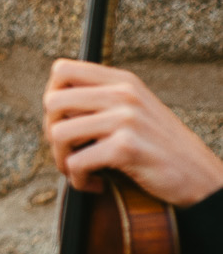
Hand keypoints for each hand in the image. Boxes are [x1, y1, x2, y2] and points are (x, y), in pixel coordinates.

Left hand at [44, 59, 222, 206]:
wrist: (203, 178)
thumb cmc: (162, 148)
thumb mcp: (135, 110)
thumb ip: (101, 100)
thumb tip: (50, 104)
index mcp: (123, 81)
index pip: (62, 70)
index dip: (52, 97)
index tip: (64, 122)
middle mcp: (123, 93)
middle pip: (52, 102)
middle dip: (52, 133)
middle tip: (70, 152)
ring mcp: (126, 118)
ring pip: (58, 133)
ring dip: (62, 160)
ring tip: (80, 171)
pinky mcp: (126, 147)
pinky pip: (76, 163)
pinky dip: (79, 180)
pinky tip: (96, 183)